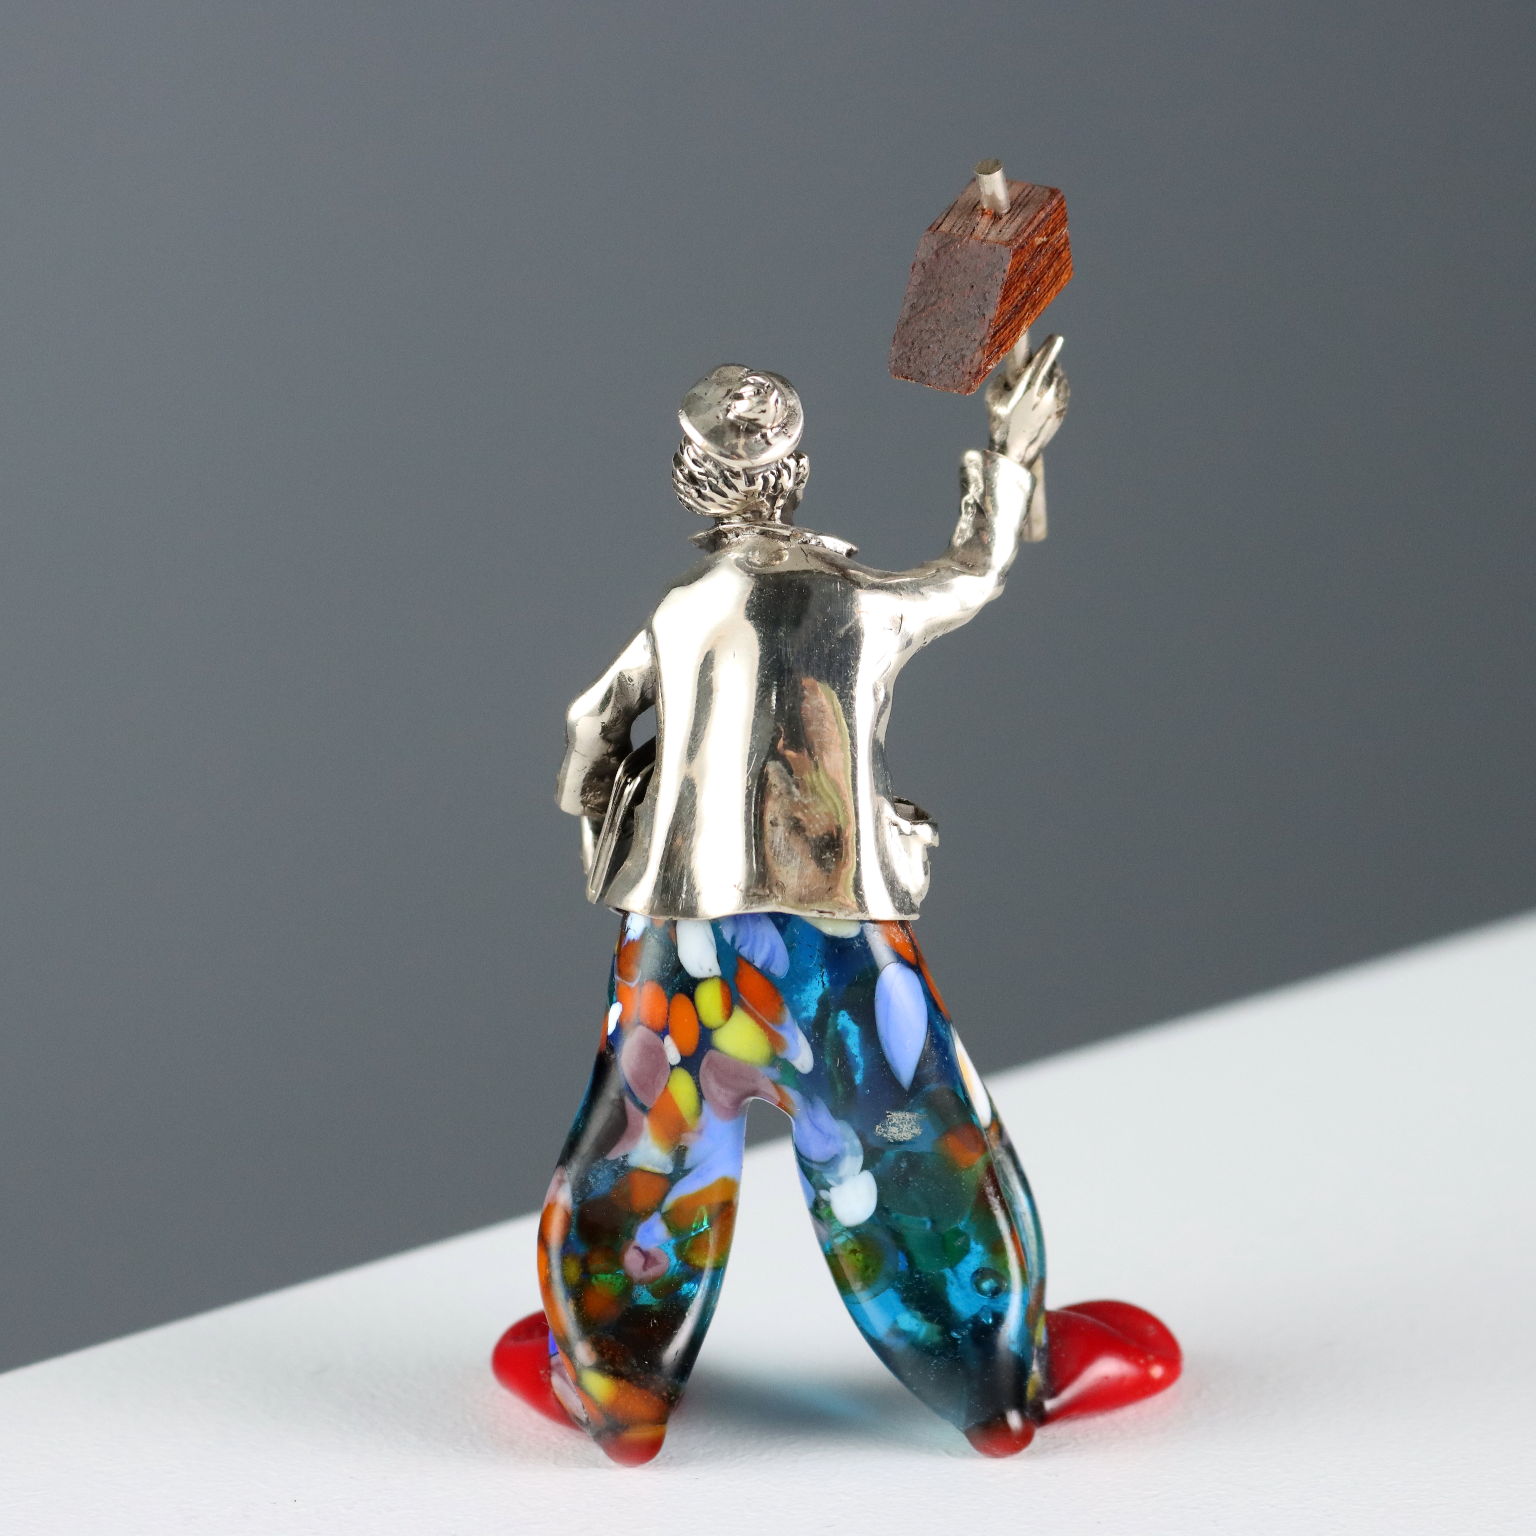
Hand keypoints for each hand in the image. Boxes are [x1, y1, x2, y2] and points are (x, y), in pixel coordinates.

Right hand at [984, 334, 1068, 463]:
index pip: (1042, 361)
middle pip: (1050, 364)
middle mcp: (1047, 393)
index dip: (1048, 346)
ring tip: (1033, 394)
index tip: (1055, 337)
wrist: (1018, 452)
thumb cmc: (1001, 421)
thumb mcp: (993, 396)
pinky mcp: (1064, 406)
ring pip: (1057, 374)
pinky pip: (1061, 386)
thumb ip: (1005, 375)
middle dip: (1041, 363)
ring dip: (1047, 374)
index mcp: (1029, 388)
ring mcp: (1059, 400)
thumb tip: (1021, 365)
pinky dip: (1053, 387)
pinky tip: (1040, 400)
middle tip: (1028, 377)